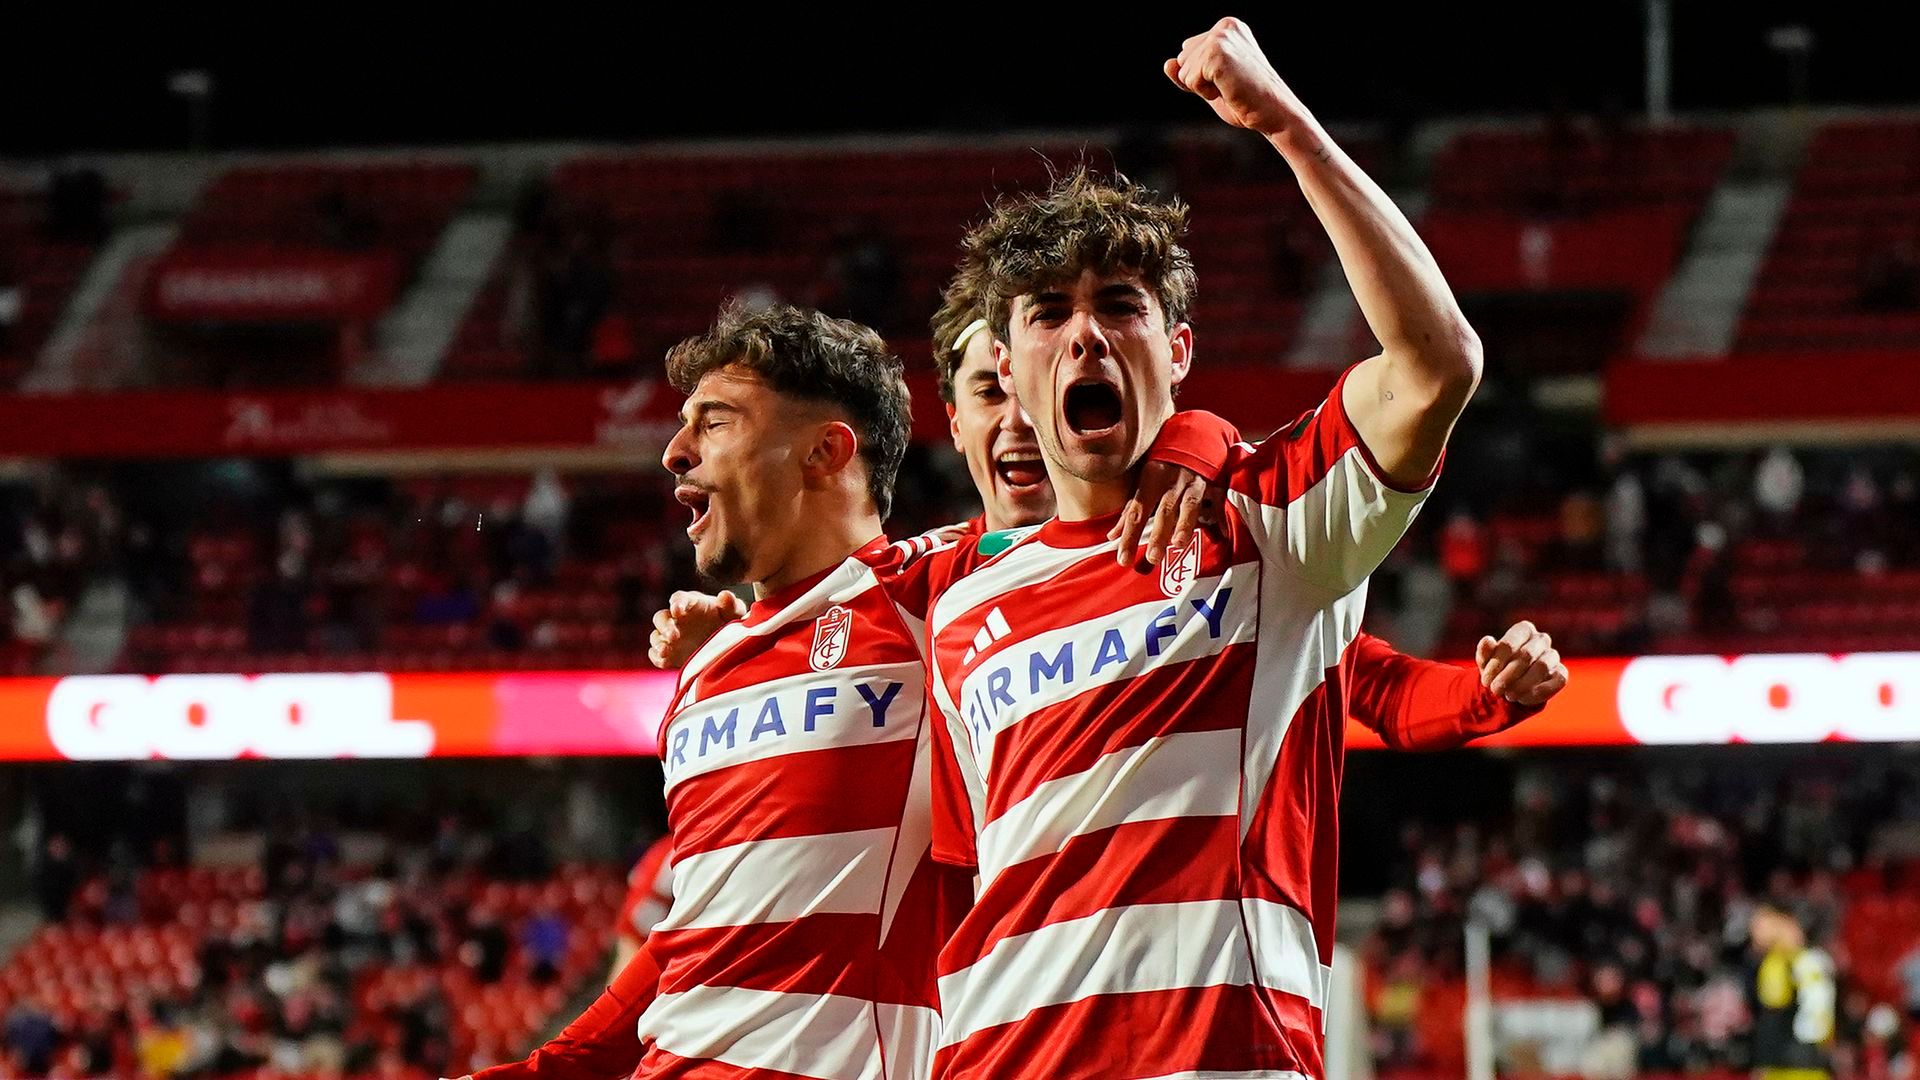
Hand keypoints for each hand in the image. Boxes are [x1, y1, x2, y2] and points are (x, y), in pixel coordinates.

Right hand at [649, 590, 748, 668]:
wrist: (726, 645)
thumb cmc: (729, 622)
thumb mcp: (734, 613)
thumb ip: (731, 604)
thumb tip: (725, 595)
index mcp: (690, 604)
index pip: (678, 599)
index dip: (677, 603)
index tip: (678, 610)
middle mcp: (677, 619)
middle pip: (661, 617)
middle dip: (665, 625)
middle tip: (674, 635)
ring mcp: (671, 637)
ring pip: (655, 636)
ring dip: (658, 642)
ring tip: (665, 650)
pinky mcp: (669, 654)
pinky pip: (655, 655)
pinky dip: (657, 657)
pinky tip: (664, 661)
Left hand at [1107, 461, 1222, 566]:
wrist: (1196, 433)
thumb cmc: (1165, 461)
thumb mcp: (1145, 479)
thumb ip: (1132, 508)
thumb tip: (1112, 536)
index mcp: (1151, 477)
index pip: (1136, 511)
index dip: (1129, 536)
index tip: (1123, 559)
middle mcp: (1173, 480)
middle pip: (1164, 510)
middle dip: (1158, 534)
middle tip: (1153, 558)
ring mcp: (1195, 482)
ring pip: (1189, 506)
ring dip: (1184, 525)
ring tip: (1178, 544)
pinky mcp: (1215, 484)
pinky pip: (1218, 502)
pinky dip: (1221, 517)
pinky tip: (1222, 535)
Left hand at [1163, 18, 1305, 137]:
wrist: (1273, 113)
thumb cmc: (1245, 99)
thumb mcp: (1211, 82)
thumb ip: (1188, 71)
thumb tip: (1167, 64)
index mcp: (1228, 27)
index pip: (1187, 51)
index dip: (1201, 74)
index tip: (1229, 78)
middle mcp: (1225, 26)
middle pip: (1183, 58)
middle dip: (1200, 79)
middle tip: (1230, 85)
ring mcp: (1221, 38)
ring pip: (1183, 70)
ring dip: (1203, 87)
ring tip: (1230, 87)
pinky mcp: (1216, 54)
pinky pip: (1189, 79)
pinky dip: (1204, 92)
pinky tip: (1227, 90)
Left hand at [1476, 622, 1567, 706]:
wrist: (1510, 686)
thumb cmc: (1497, 668)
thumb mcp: (1486, 661)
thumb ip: (1484, 651)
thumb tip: (1488, 640)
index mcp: (1523, 630)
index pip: (1509, 644)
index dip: (1496, 664)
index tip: (1486, 680)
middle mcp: (1541, 639)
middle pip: (1526, 655)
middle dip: (1508, 676)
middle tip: (1495, 690)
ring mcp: (1553, 656)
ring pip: (1542, 667)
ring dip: (1522, 684)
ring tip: (1508, 695)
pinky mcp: (1561, 674)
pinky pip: (1557, 681)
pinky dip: (1538, 692)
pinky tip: (1523, 699)